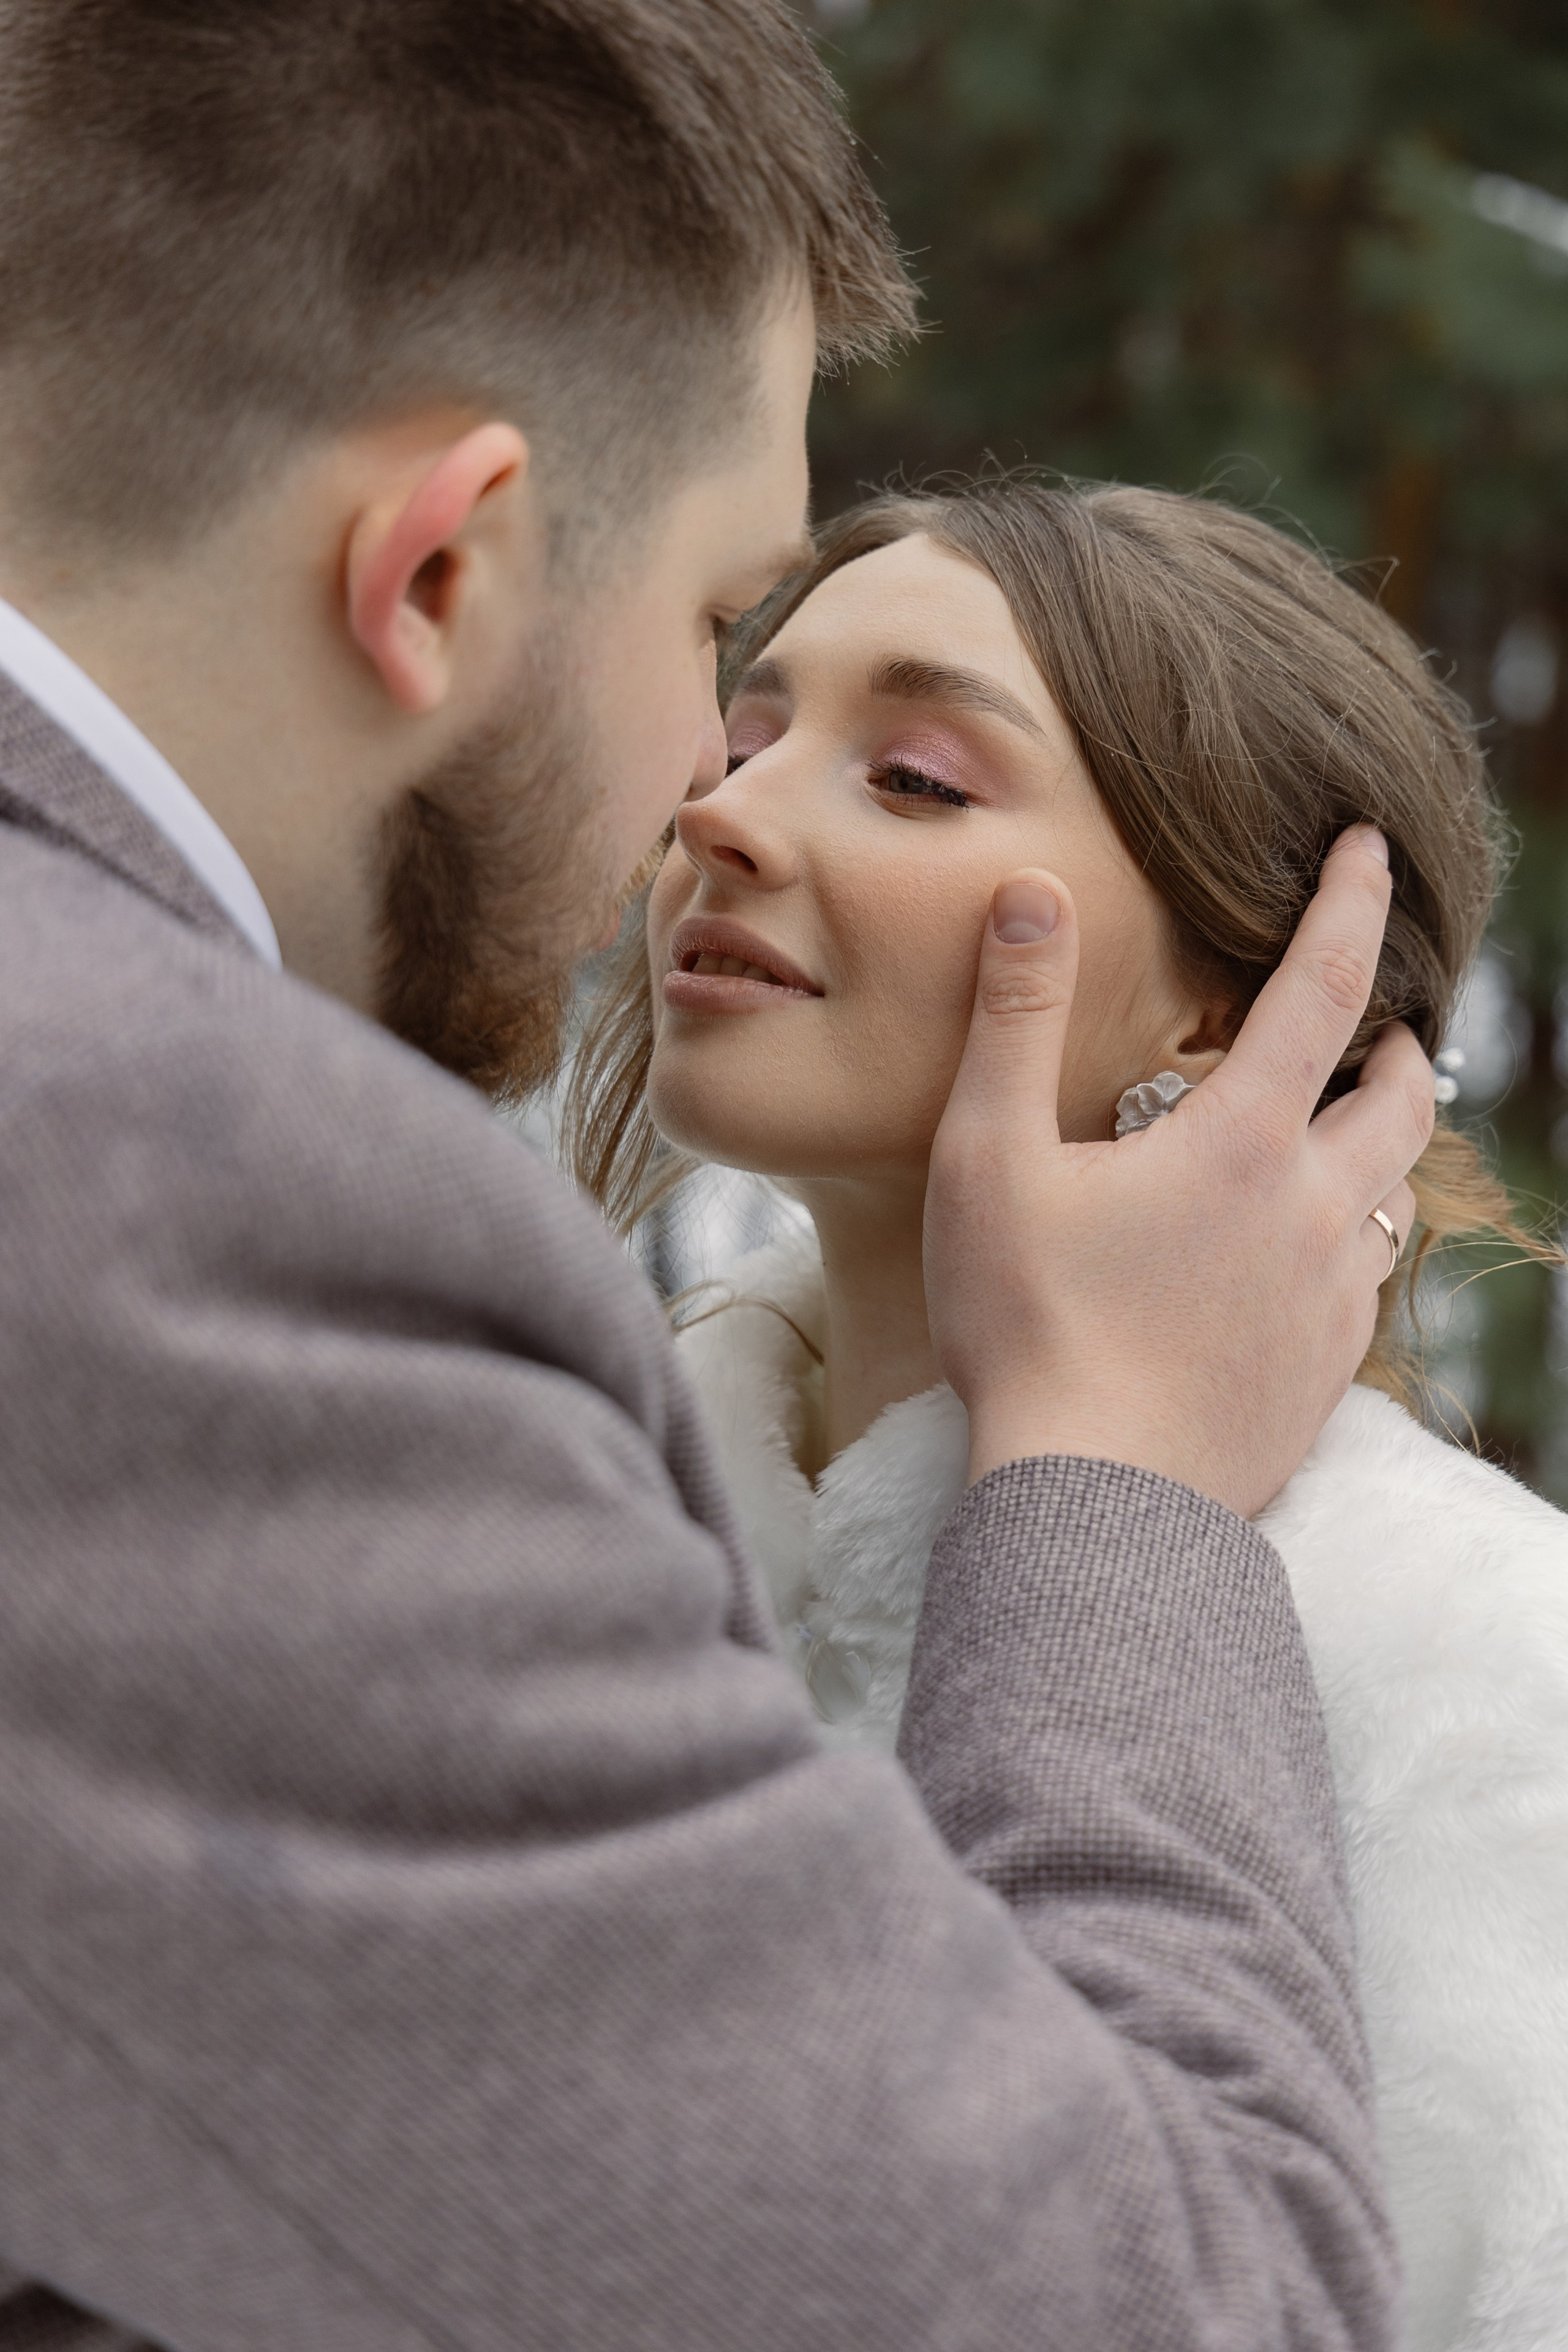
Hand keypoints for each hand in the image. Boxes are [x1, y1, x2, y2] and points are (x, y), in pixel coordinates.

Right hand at [924, 828, 1431, 1518]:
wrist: (1093, 1505)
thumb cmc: (1026, 1328)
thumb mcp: (989, 1160)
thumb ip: (1014, 1019)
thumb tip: (1035, 894)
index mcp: (1241, 1143)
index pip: (1324, 988)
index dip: (1352, 904)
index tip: (1370, 846)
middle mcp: (1313, 1210)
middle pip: (1402, 1097)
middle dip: (1400, 1042)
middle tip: (1380, 1018)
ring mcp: (1330, 1300)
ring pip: (1394, 1194)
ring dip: (1380, 1145)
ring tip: (1343, 1133)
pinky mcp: (1325, 1375)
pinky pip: (1365, 1284)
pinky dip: (1350, 1241)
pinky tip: (1301, 1258)